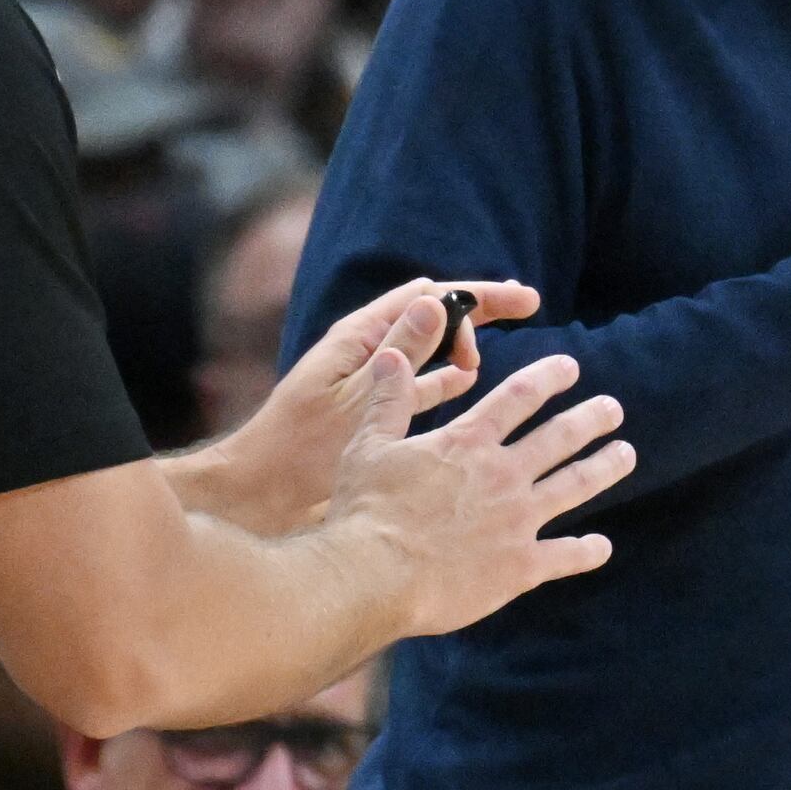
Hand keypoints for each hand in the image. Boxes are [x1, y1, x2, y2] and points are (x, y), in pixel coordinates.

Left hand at [195, 277, 532, 535]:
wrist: (263, 493)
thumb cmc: (302, 449)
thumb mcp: (358, 398)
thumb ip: (399, 352)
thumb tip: (437, 298)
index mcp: (363, 338)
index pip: (431, 296)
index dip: (481, 295)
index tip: (524, 301)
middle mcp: (371, 352)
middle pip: (435, 316)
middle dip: (479, 314)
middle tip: (527, 313)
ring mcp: (374, 380)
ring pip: (430, 349)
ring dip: (461, 347)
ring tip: (492, 358)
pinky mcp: (376, 410)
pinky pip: (420, 383)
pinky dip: (445, 378)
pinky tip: (467, 383)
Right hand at [329, 346, 634, 637]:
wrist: (374, 576)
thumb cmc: (366, 510)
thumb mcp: (369, 444)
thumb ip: (389, 399)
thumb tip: (390, 352)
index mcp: (469, 442)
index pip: (519, 397)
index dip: (549, 378)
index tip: (571, 367)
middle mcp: (503, 474)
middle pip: (560, 437)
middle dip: (591, 419)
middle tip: (613, 409)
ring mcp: (518, 520)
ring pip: (575, 485)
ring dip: (605, 467)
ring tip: (626, 454)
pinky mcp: (521, 566)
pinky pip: (565, 556)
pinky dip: (587, 551)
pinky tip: (602, 546)